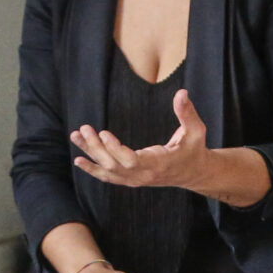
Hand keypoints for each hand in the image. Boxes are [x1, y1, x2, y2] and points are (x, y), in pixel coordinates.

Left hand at [71, 90, 214, 191]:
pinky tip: (79, 159)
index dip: (115, 150)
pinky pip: (108, 176)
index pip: (131, 161)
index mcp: (158, 165)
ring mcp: (135, 180)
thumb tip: (182, 93)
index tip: (103, 133)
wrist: (193, 173)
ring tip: (75, 136)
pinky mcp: (131, 179)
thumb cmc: (194, 149)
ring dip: (90, 154)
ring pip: (107, 170)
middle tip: (83, 129)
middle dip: (96, 148)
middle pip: (113, 165)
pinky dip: (93, 169)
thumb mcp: (196, 130)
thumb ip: (187, 113)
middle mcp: (143, 176)